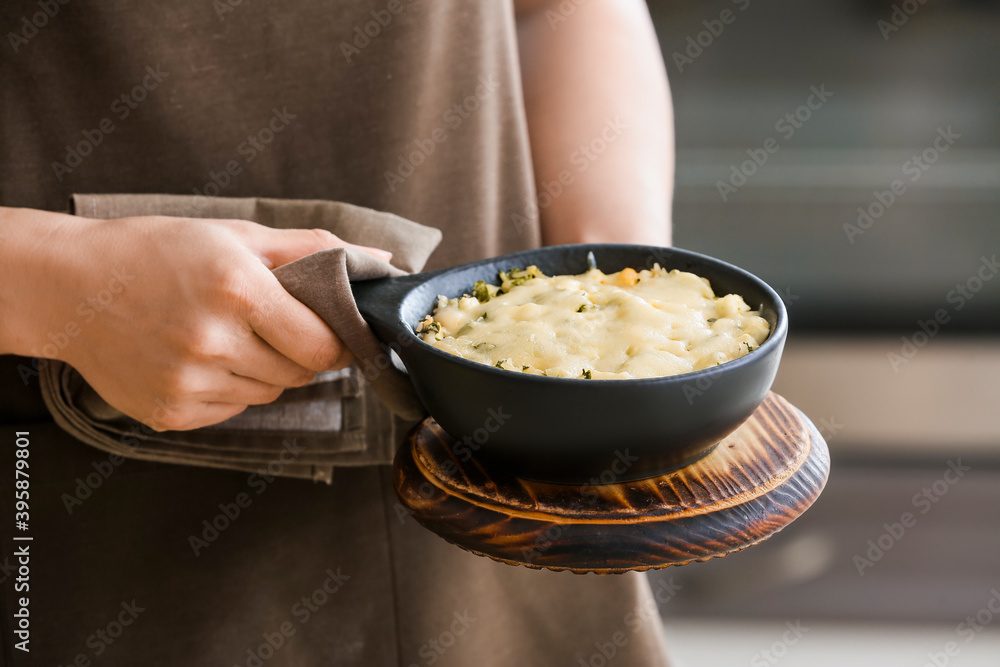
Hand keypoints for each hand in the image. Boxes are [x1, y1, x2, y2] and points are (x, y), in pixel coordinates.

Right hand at [2, 211, 388, 430]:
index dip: (337, 342)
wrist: (70, 287)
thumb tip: (383, 261)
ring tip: (228, 335)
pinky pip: (232, 410)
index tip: (334, 331)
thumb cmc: (158, 252)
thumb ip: (314, 249)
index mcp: (239, 292)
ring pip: (268, 394)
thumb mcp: (237, 235)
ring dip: (266, 370)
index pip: (324, 346)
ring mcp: (189, 384)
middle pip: (300, 374)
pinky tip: (199, 357)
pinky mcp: (171, 414)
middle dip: (300, 352)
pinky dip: (230, 388)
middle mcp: (214, 343)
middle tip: (273, 325)